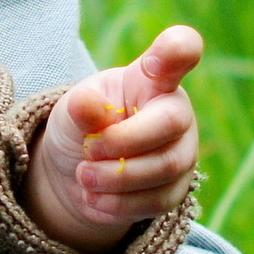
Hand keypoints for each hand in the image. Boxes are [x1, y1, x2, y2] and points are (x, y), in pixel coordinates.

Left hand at [27, 26, 203, 253]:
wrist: (79, 173)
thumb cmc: (83, 125)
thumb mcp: (71, 111)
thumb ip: (82, 108)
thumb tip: (87, 105)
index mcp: (152, 78)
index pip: (179, 51)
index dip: (177, 50)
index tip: (156, 60)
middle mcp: (176, 111)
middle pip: (171, 122)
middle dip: (122, 142)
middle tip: (87, 150)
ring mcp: (182, 151)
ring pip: (165, 167)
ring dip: (115, 177)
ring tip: (83, 175)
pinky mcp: (176, 189)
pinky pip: (157, 200)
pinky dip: (118, 203)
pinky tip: (93, 197)